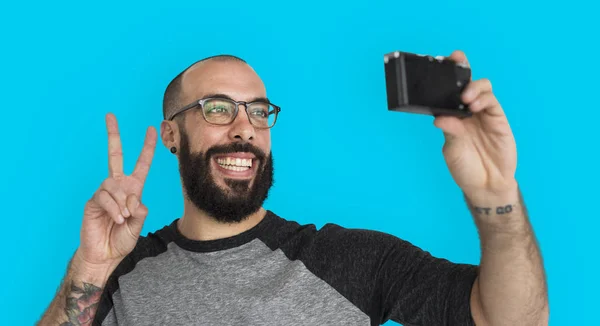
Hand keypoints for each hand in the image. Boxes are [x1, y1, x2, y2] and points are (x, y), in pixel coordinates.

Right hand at [76, 113, 156, 272]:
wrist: (105, 255)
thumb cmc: (122, 240)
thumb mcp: (138, 225)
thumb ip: (140, 212)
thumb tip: (135, 200)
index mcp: (133, 189)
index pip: (141, 164)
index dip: (147, 148)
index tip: (152, 129)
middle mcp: (118, 186)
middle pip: (114, 155)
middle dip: (113, 135)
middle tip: (110, 115)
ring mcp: (104, 192)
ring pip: (114, 185)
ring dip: (121, 202)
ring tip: (122, 218)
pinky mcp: (92, 201)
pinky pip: (104, 197)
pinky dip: (113, 208)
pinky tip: (116, 218)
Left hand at [433, 50, 517, 196]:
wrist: (487, 185)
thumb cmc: (466, 168)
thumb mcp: (452, 150)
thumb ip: (449, 132)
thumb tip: (439, 117)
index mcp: (452, 117)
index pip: (448, 92)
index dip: (445, 76)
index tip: (441, 62)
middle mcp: (467, 113)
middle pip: (466, 83)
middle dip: (461, 68)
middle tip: (455, 60)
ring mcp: (484, 115)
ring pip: (481, 89)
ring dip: (472, 87)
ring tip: (465, 98)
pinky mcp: (498, 120)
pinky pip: (492, 103)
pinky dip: (483, 100)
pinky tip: (474, 107)